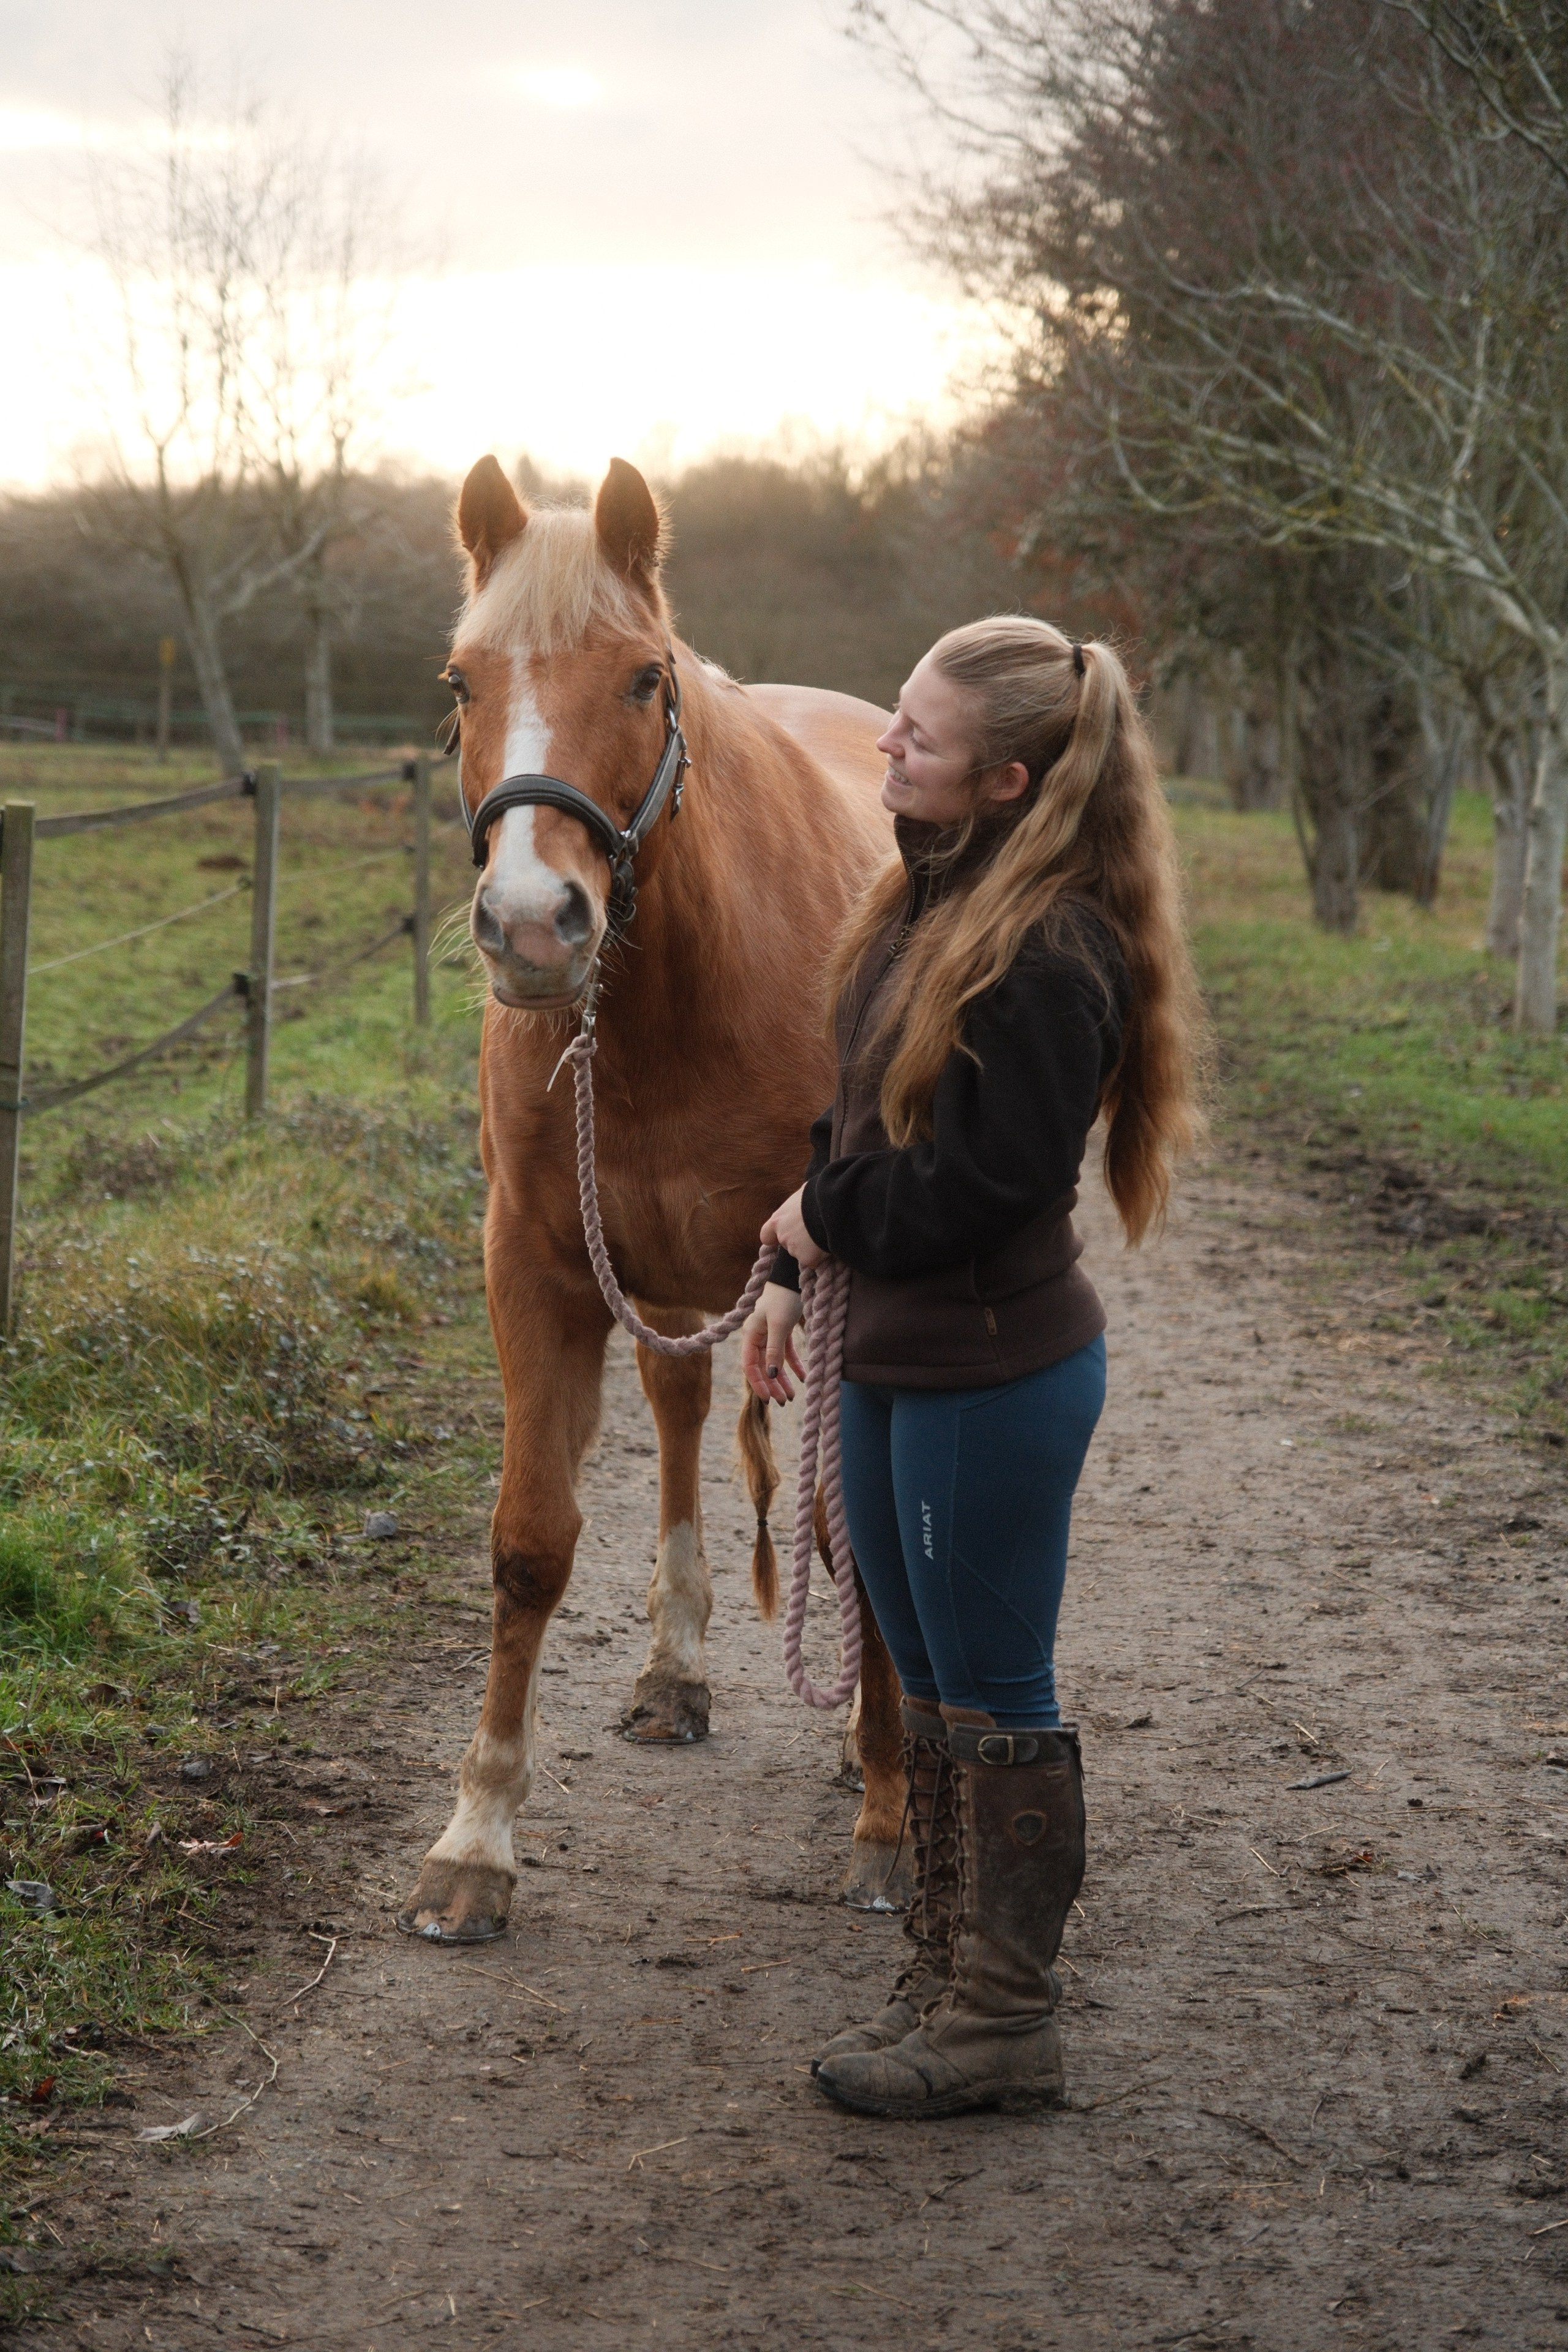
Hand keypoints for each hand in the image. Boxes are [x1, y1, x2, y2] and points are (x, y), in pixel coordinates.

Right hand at [741, 1282, 805, 1404]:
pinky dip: (794, 1365)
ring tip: (791, 1396)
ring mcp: (770, 1333)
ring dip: (782, 1379)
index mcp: (750, 1334)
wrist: (794, 1274)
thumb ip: (774, 1350)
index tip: (768, 1399)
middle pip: (762, 1366)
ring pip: (774, 1362)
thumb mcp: (779, 1325)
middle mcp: (757, 1336)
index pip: (749, 1366)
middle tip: (783, 1401)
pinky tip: (803, 1377)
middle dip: (772, 1385)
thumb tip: (770, 1374)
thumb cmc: (783, 1297)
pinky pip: (786, 1352)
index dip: (758, 1383)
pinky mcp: (783, 1329)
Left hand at [762, 1185, 825, 1270]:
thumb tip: (802, 1202)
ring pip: (802, 1254)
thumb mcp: (802, 1195)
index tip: (782, 1236)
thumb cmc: (817, 1195)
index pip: (766, 1235)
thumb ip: (796, 1206)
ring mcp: (794, 1249)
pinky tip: (829, 1243)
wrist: (831, 1206)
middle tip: (814, 1232)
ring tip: (824, 1235)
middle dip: (799, 1241)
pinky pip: (816, 1261)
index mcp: (778, 1220)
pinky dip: (822, 1256)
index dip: (774, 1237)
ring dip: (811, 1248)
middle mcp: (783, 1236)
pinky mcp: (808, 1259)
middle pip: (788, 1244)